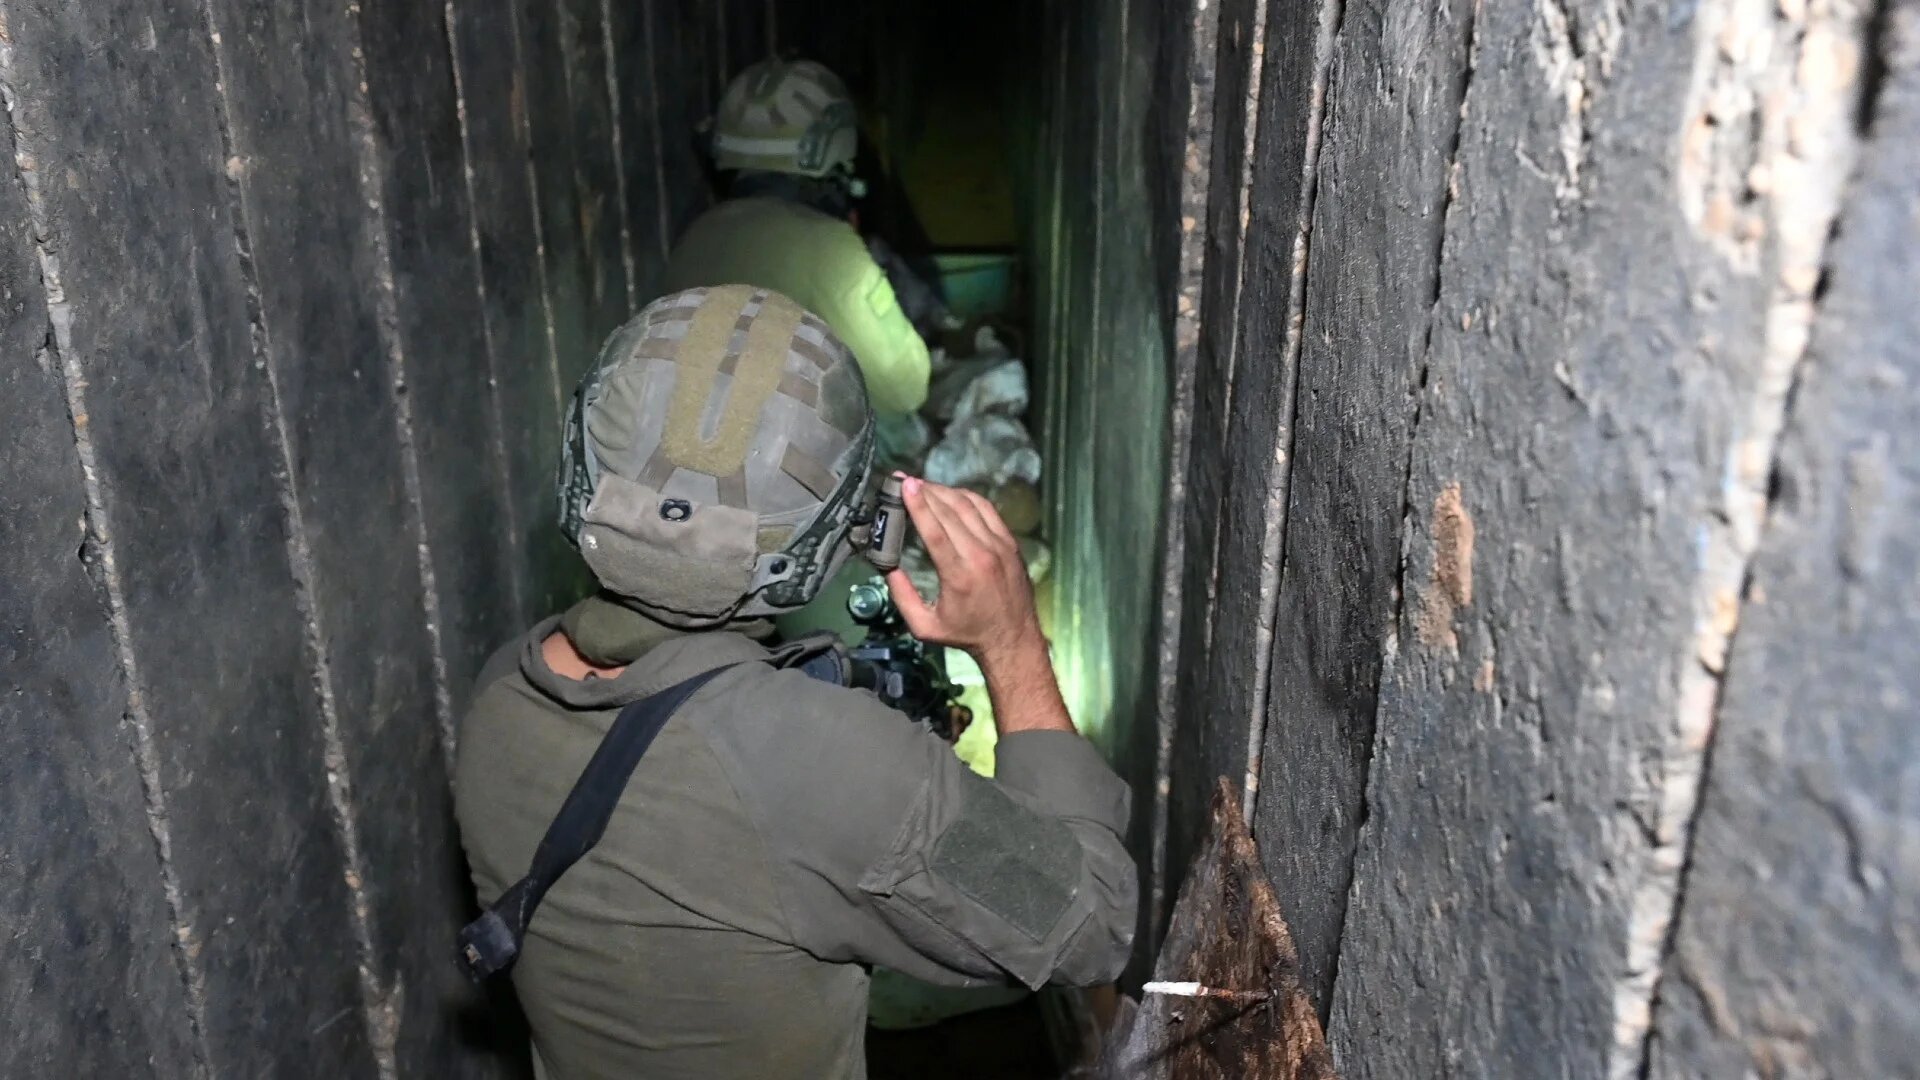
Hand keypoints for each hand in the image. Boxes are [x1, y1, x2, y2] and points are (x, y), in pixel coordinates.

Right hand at [885, 476, 1042, 665]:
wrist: (1012, 638)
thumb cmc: (966, 634)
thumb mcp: (925, 626)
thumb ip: (902, 597)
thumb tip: (887, 567)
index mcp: (959, 576)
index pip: (936, 531)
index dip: (919, 505)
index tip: (905, 485)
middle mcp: (981, 556)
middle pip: (950, 512)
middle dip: (926, 492)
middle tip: (907, 480)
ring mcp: (1000, 546)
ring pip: (969, 506)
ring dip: (944, 491)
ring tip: (925, 486)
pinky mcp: (1010, 543)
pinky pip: (987, 509)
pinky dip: (967, 497)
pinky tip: (952, 495)